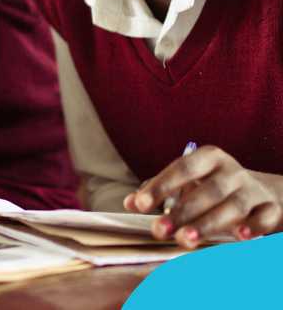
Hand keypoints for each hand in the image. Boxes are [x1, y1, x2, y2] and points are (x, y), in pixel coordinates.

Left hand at [124, 145, 282, 246]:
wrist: (264, 193)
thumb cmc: (215, 188)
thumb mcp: (189, 182)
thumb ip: (159, 190)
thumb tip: (129, 203)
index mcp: (209, 158)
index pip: (183, 168)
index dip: (161, 185)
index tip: (139, 204)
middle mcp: (232, 172)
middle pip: (207, 191)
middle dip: (182, 212)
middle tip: (159, 230)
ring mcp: (253, 190)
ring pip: (233, 206)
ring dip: (208, 223)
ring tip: (185, 239)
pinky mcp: (272, 208)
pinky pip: (264, 217)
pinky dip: (253, 227)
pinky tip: (238, 236)